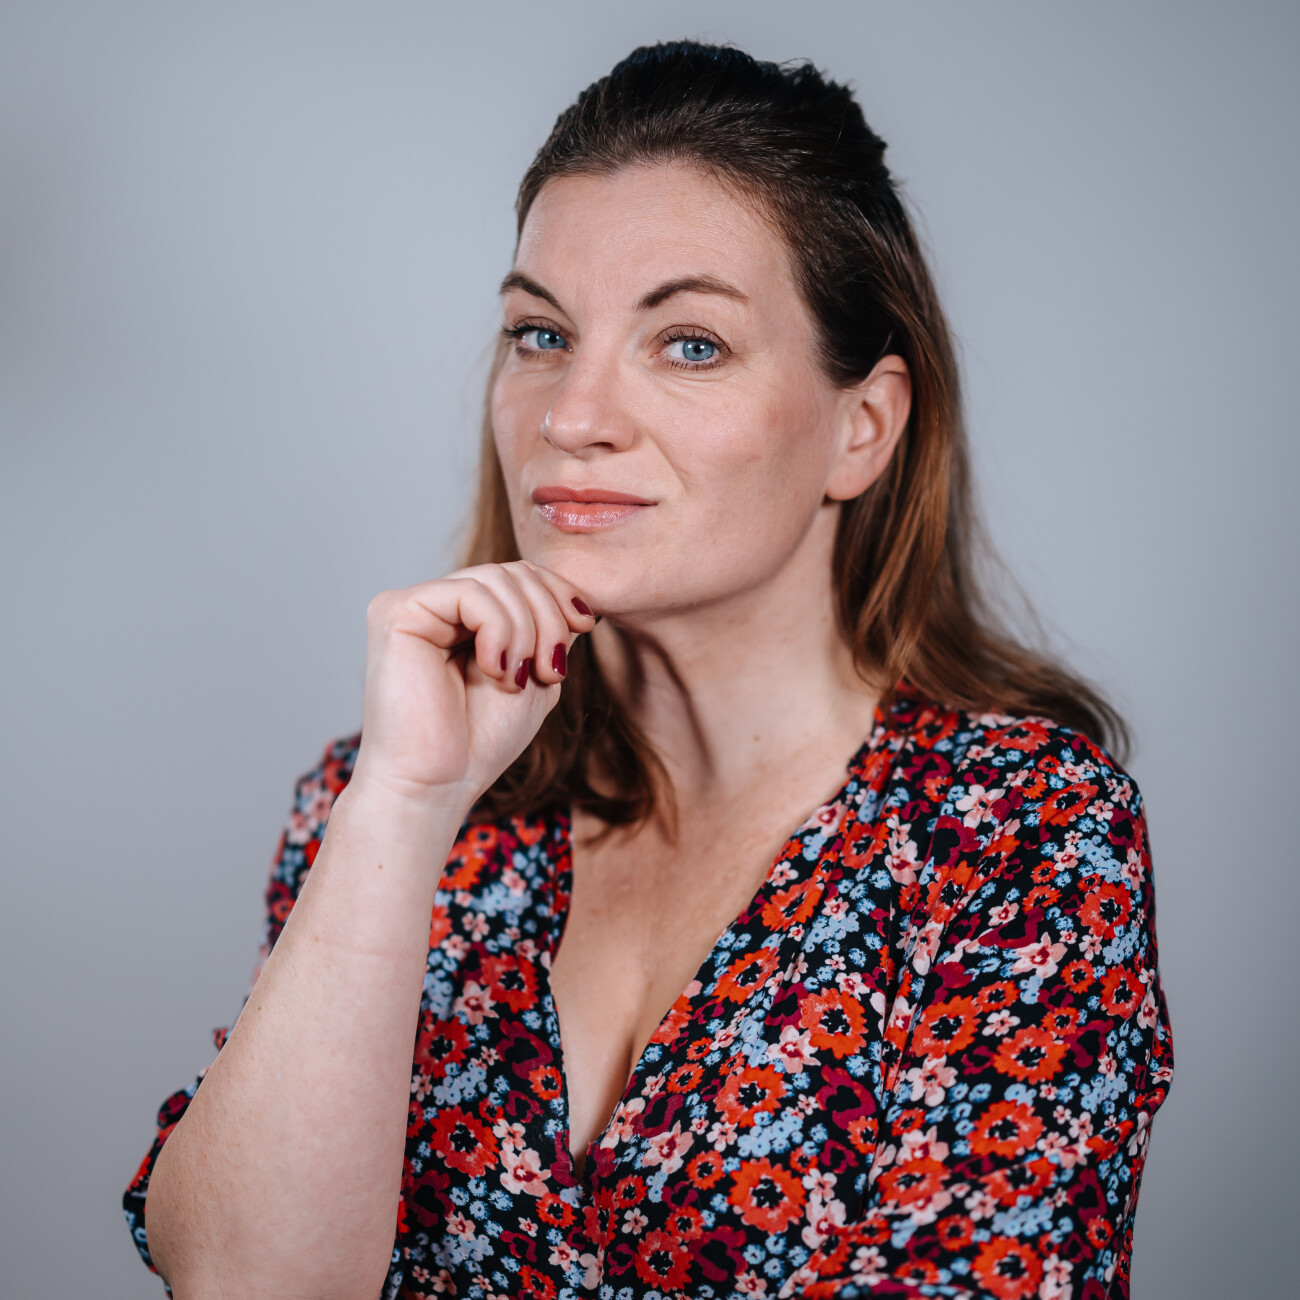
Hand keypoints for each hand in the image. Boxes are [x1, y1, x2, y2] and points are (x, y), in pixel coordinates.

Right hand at [347, 561, 595, 813]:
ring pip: (496, 579)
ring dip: (526, 631)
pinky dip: (498, 630)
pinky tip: (493, 670)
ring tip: (516, 680)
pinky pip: (470, 594)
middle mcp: (436, 603)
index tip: (585, 627)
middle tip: (551, 670)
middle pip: (514, 572)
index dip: (560, 593)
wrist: (437, 785)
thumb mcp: (534, 673)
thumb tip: (574, 593)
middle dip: (548, 617)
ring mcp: (413, 604)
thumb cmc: (480, 740)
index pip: (522, 574)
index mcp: (464, 616)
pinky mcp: (397, 611)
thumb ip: (549, 629)